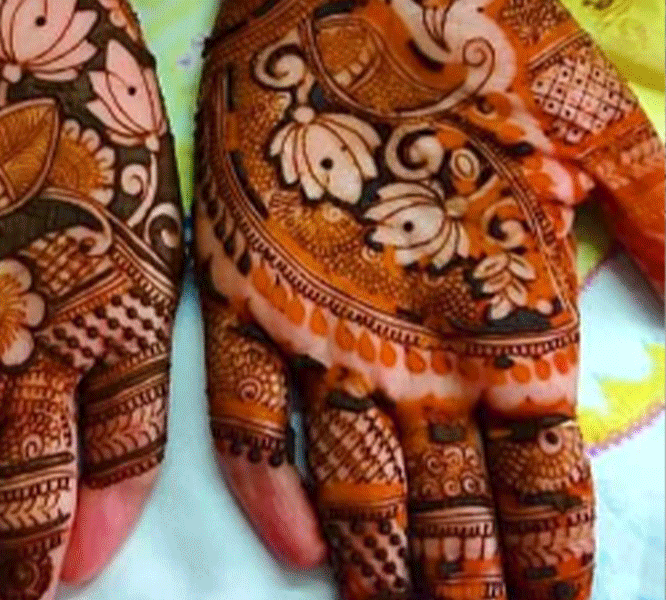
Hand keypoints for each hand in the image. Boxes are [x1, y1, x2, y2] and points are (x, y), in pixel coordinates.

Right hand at [195, 1, 662, 597]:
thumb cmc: (460, 32)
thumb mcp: (587, 113)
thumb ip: (658, 213)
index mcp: (505, 304)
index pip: (541, 473)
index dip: (554, 554)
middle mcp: (413, 338)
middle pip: (447, 501)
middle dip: (470, 584)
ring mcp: (319, 321)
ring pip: (354, 477)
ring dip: (379, 563)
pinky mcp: (244, 291)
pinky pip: (246, 410)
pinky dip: (268, 484)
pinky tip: (297, 547)